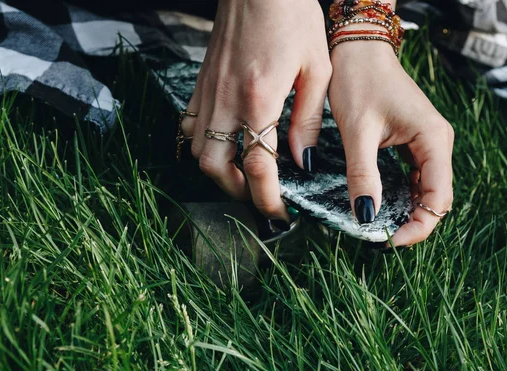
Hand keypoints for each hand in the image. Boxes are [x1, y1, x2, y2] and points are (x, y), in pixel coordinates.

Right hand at [181, 0, 331, 226]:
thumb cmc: (293, 17)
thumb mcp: (317, 68)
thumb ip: (307, 119)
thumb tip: (302, 161)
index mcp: (259, 99)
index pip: (257, 166)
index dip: (268, 199)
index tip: (281, 214)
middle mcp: (226, 101)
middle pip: (216, 169)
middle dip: (238, 193)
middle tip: (261, 196)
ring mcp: (208, 92)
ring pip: (197, 152)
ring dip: (220, 173)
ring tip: (244, 176)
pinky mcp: (200, 83)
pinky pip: (189, 127)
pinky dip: (203, 147)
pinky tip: (224, 146)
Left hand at [328, 42, 453, 245]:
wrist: (358, 49)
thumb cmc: (359, 81)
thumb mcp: (357, 131)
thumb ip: (363, 175)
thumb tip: (365, 215)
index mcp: (433, 139)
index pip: (438, 197)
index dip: (419, 225)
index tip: (391, 240)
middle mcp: (437, 142)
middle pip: (435, 197)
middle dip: (412, 221)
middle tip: (381, 237)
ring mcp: (427, 142)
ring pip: (425, 189)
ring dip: (406, 209)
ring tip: (380, 225)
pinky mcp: (413, 142)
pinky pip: (414, 177)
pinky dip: (400, 194)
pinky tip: (382, 203)